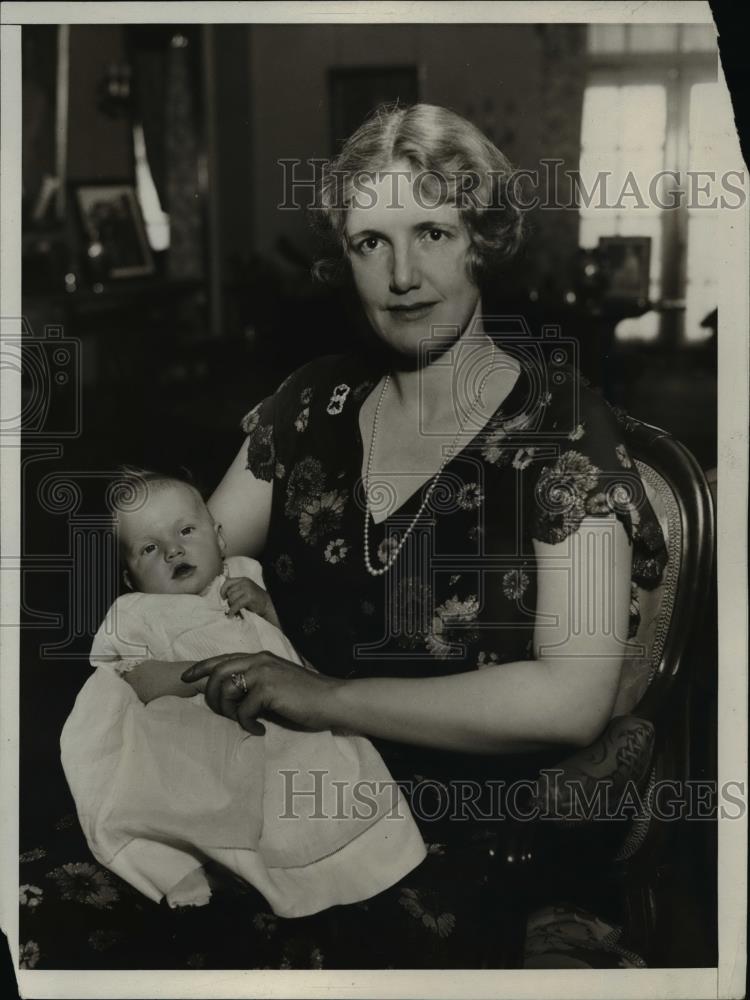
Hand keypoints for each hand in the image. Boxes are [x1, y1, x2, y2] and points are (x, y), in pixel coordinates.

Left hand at [181, 652, 340, 734]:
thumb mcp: (276, 684)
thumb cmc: (306, 697)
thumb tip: (230, 697)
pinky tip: (260, 730)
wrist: (332, 700)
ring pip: (226, 689)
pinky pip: (243, 710)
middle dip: (210, 695)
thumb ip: (254, 684)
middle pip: (217, 673)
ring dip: (228, 711)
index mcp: (260, 657)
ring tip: (243, 722)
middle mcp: (259, 660)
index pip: (222, 658)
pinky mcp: (269, 689)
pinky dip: (247, 724)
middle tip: (221, 714)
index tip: (186, 678)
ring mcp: (264, 673)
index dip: (200, 667)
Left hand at [220, 576, 279, 627]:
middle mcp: (245, 582)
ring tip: (234, 610)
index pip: (228, 581)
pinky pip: (236, 605)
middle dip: (229, 600)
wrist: (267, 605)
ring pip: (232, 598)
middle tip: (232, 606)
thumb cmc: (255, 599)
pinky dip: (232, 611)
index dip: (223, 590)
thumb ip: (236, 589)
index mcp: (243, 579)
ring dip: (231, 606)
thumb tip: (222, 594)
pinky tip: (231, 615)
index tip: (223, 597)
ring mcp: (247, 589)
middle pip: (229, 592)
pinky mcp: (249, 597)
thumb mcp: (245, 590)